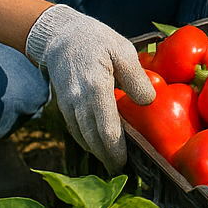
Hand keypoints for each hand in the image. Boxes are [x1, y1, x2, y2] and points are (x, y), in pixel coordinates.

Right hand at [23, 4, 154, 170]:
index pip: (107, 128)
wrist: (59, 35)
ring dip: (95, 151)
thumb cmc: (97, 40)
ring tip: (112, 162)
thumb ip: (136, 77)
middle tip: (121, 171)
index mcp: (96, 89)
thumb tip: (147, 102)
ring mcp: (67, 104)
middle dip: (106, 157)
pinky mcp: (62, 104)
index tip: (125, 164)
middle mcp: (78, 101)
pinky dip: (85, 140)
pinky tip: (96, 145)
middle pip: (92, 138)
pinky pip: (74, 128)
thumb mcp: (122, 50)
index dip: (115, 150)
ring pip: (81, 136)